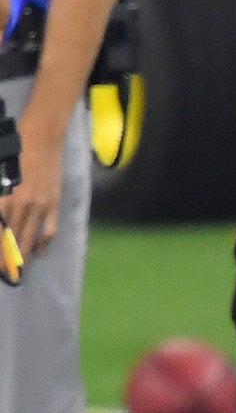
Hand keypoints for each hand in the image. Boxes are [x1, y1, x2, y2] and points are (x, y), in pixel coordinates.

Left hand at [0, 131, 61, 259]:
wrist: (40, 139)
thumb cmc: (13, 154)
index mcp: (4, 198)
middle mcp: (21, 205)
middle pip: (12, 238)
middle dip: (7, 258)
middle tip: (6, 273)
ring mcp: (40, 206)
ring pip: (29, 237)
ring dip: (23, 255)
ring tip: (19, 268)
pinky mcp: (53, 204)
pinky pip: (49, 230)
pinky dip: (43, 243)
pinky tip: (38, 251)